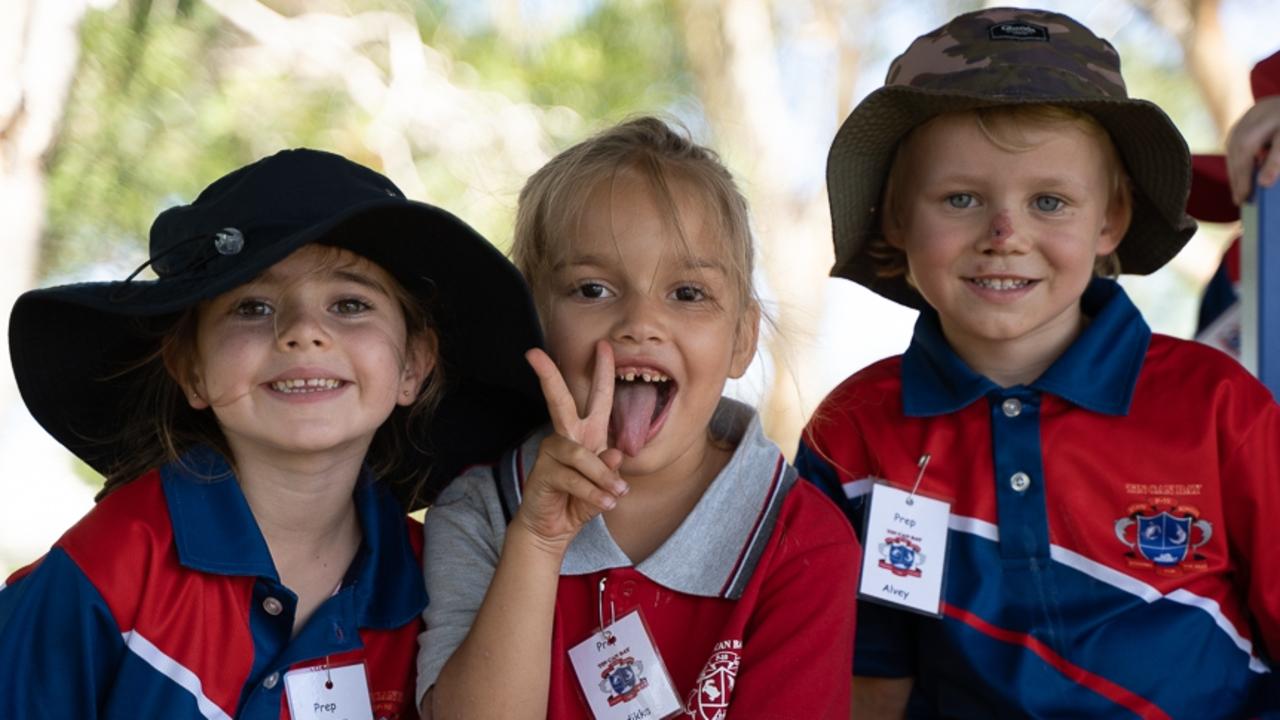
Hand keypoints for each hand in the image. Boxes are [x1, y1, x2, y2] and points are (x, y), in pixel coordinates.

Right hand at [516, 341, 626, 552]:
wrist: (554, 528)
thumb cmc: (579, 501)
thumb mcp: (605, 485)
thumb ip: (610, 470)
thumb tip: (615, 454)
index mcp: (587, 433)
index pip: (597, 398)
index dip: (601, 372)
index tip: (602, 346)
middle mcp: (567, 437)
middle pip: (559, 401)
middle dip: (549, 376)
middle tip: (533, 354)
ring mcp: (553, 453)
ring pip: (581, 454)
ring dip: (602, 477)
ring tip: (616, 495)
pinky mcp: (544, 473)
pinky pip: (575, 479)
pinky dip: (593, 493)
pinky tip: (604, 504)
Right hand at [1226, 95, 1279, 204]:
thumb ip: (1277, 160)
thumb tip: (1264, 184)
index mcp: (1252, 132)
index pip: (1243, 162)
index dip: (1242, 182)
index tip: (1242, 200)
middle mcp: (1243, 125)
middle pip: (1235, 158)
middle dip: (1237, 179)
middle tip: (1239, 200)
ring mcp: (1243, 120)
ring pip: (1234, 150)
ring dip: (1236, 169)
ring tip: (1240, 187)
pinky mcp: (1247, 118)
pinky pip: (1237, 141)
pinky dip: (1239, 157)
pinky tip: (1244, 166)